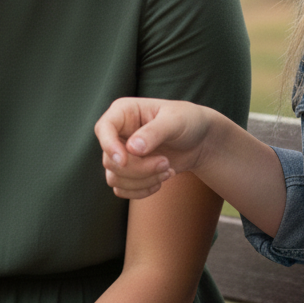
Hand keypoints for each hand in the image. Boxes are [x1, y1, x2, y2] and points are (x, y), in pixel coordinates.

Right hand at [94, 98, 214, 198]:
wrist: (200, 141)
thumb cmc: (188, 121)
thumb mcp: (175, 121)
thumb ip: (154, 132)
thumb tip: (132, 148)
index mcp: (124, 112)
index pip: (103, 128)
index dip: (109, 146)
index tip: (125, 160)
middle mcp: (118, 133)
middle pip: (110, 160)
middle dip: (139, 168)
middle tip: (166, 162)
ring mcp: (122, 153)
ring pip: (115, 178)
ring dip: (143, 180)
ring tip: (168, 170)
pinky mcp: (128, 172)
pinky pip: (122, 190)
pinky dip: (142, 191)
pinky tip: (161, 181)